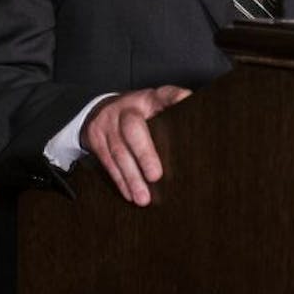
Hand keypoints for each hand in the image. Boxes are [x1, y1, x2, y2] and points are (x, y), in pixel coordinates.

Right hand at [79, 85, 189, 206]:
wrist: (101, 110)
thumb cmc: (138, 116)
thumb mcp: (154, 108)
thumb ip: (171, 118)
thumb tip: (198, 137)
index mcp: (148, 99)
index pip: (163, 95)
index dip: (174, 98)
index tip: (186, 101)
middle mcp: (126, 107)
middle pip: (133, 128)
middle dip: (144, 154)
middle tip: (155, 176)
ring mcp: (108, 122)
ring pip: (119, 151)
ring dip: (132, 177)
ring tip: (144, 197)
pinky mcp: (95, 137)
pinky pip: (107, 162)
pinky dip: (120, 180)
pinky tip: (130, 193)